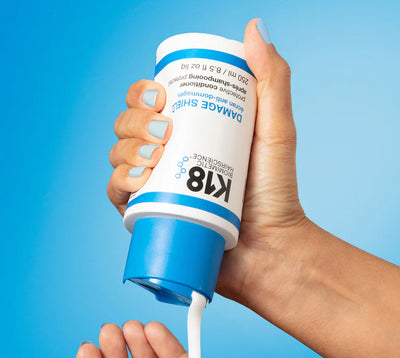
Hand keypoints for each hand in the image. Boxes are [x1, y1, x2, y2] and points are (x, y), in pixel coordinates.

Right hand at [107, 18, 307, 302]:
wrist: (270, 250)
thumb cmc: (275, 195)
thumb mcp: (276, 132)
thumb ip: (272, 81)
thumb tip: (254, 30)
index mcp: (189, 134)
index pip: (150, 104)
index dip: (142, 94)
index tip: (160, 96)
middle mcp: (167, 160)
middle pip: (129, 128)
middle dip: (135, 121)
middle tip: (164, 131)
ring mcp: (156, 189)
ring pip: (118, 157)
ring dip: (125, 149)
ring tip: (154, 157)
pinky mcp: (150, 218)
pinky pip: (118, 197)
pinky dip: (117, 183)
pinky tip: (136, 179)